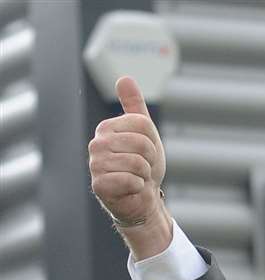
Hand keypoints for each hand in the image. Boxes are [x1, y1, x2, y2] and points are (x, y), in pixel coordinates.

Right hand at [87, 75, 171, 258]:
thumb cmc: (143, 166)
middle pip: (142, 143)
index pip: (143, 124)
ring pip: (137, 163)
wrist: (142, 199)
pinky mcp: (99, 185)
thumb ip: (134, 107)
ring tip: (137, 178)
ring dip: (145, 175)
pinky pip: (130, 180)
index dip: (153, 141)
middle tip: (142, 168)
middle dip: (151, 160)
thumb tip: (124, 78)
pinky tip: (131, 189)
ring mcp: (95, 165)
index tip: (147, 153)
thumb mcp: (145, 134)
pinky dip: (138, 187)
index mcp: (107, 129)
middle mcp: (97, 144)